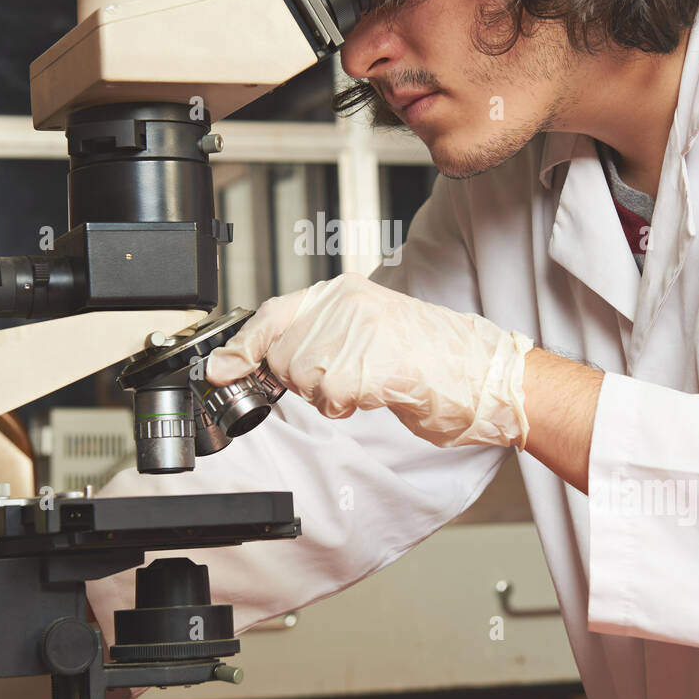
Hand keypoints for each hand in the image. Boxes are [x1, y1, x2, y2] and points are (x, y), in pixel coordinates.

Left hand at [205, 273, 533, 448]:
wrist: (480, 372)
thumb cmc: (430, 359)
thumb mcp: (366, 336)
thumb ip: (316, 341)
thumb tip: (255, 362)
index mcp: (345, 293)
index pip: (274, 313)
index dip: (243, 345)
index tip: (218, 368)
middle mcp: (346, 304)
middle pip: (284, 353)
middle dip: (303, 379)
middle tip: (344, 380)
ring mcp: (355, 331)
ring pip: (302, 376)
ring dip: (328, 394)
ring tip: (369, 381)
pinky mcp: (365, 361)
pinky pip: (328, 395)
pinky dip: (346, 405)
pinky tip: (376, 390)